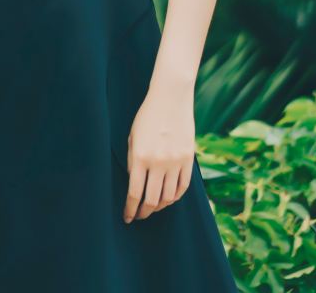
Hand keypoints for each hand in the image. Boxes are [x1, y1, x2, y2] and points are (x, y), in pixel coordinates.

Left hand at [122, 87, 194, 221]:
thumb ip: (133, 162)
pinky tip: (168, 198)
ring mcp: (175, 162)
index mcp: (141, 156)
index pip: (134, 193)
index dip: (130, 209)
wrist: (170, 98)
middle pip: (152, 200)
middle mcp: (158, 162)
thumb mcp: (133, 137)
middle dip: (144, 212)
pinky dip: (174, 197)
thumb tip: (135, 186)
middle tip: (140, 215)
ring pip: (168, 197)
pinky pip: (182, 187)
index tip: (127, 217)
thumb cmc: (147, 117)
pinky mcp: (188, 159)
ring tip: (153, 207)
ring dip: (159, 206)